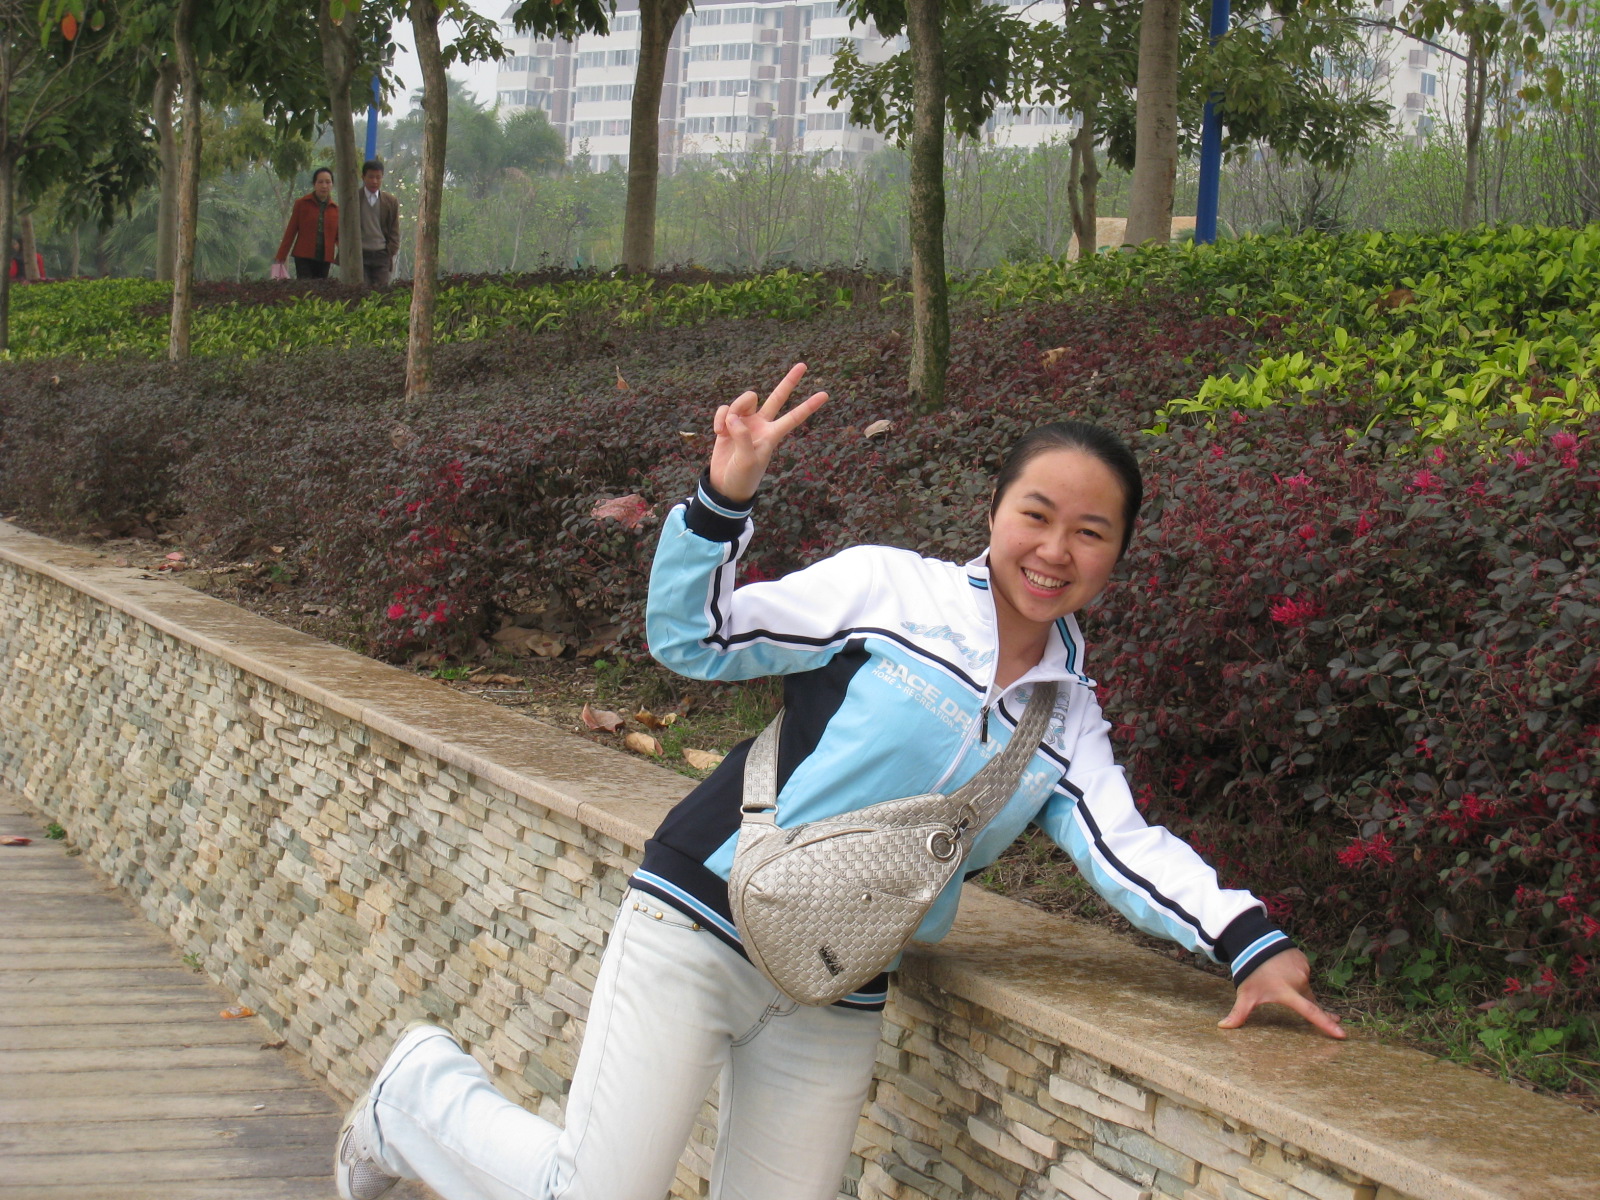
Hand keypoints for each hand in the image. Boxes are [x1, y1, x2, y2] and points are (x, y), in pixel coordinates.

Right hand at [708, 363, 828, 503]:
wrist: (725, 485)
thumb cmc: (742, 476)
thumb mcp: (747, 460)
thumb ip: (743, 436)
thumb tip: (734, 417)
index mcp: (772, 435)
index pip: (794, 417)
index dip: (808, 406)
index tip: (825, 395)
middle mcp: (762, 425)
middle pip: (778, 397)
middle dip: (789, 382)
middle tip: (803, 365)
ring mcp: (745, 422)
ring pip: (745, 400)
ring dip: (733, 410)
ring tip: (724, 430)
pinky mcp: (728, 423)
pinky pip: (726, 409)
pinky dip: (720, 417)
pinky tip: (718, 431)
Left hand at [1218, 950, 1344, 1038]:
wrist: (1255, 941)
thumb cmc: (1251, 972)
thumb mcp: (1245, 994)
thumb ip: (1238, 1013)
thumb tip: (1223, 1027)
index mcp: (1288, 993)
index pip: (1310, 1012)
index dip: (1326, 1024)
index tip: (1342, 1033)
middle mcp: (1299, 981)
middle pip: (1309, 1000)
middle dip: (1320, 1009)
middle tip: (1336, 1018)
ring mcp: (1304, 969)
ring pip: (1304, 986)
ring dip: (1297, 987)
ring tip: (1279, 979)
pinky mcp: (1304, 960)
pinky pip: (1303, 973)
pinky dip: (1296, 974)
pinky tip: (1284, 969)